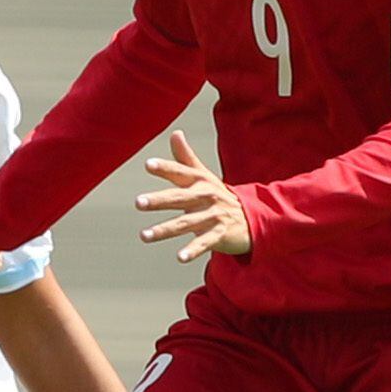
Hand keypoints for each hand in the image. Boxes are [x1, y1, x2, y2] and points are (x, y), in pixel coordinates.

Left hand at [135, 131, 249, 262]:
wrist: (252, 217)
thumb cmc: (218, 195)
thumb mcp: (204, 176)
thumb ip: (185, 157)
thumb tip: (175, 133)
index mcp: (200, 181)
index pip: (181, 172)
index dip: (165, 168)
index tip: (148, 165)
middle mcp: (206, 196)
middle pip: (180, 197)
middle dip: (159, 200)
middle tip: (138, 203)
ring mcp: (213, 216)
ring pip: (186, 223)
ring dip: (164, 230)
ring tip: (144, 236)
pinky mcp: (220, 234)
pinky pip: (204, 243)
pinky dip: (192, 250)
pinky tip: (179, 257)